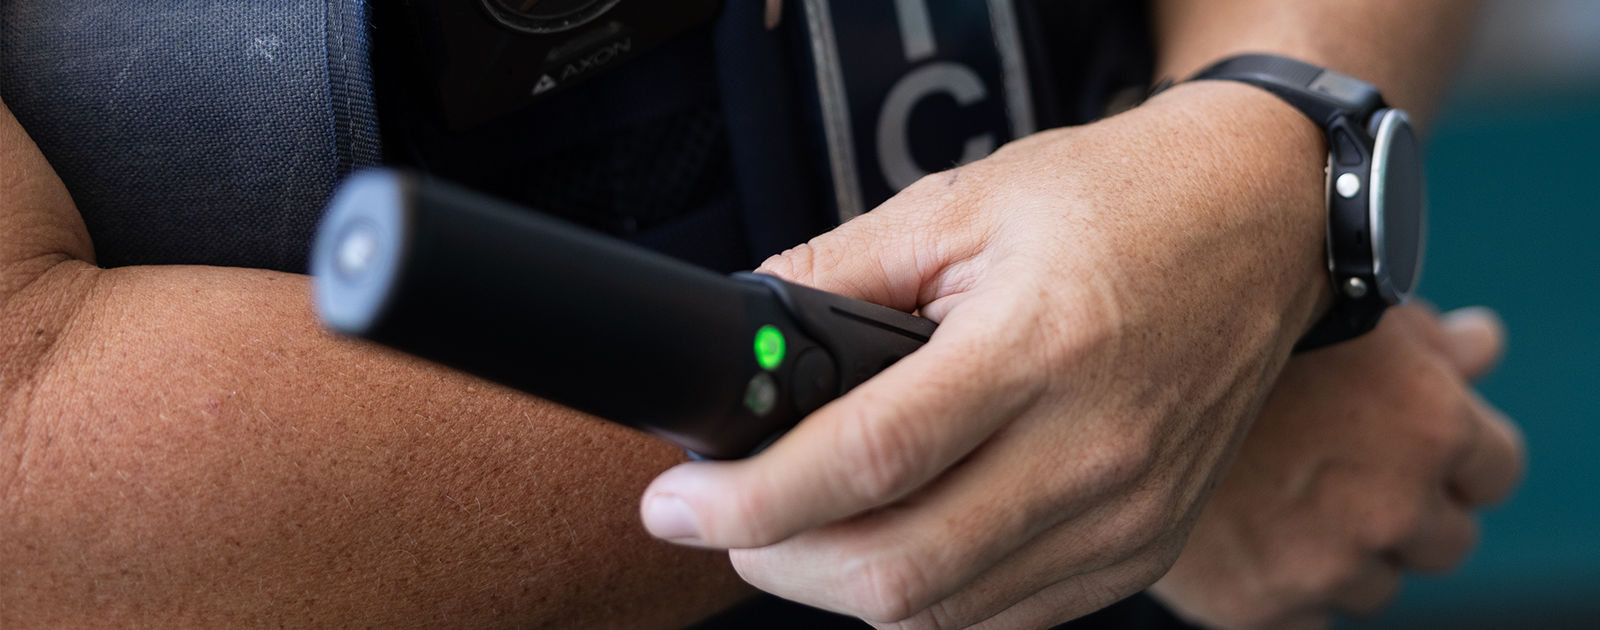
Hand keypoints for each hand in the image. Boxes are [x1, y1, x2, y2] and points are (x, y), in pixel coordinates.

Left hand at [639, 82, 1332, 627]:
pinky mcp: (1142, 549)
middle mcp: (1092, 450)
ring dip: (842, 585)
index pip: (870, 461)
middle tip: (727, 517)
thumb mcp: (966, 200)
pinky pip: (1005, 616)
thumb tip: (747, 331)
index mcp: (1038, 347)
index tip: (678, 504)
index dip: (752, 498)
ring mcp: (1126, 516)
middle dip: (776, 559)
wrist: (1261, 225)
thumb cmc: (1122, 202)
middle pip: (898, 571)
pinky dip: (926, 597)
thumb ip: (844, 269)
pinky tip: (894, 539)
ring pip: (944, 613)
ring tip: (799, 524)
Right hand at [1149, 305, 1524, 629]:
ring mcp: (1327, 563)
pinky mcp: (1260, 608)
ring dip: (1341, 555)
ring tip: (1277, 501)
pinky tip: (1246, 542)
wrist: (1092, 379)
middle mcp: (1392, 503)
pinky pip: (1305, 624)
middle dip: (1403, 512)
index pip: (1496, 470)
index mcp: (1432, 422)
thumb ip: (1421, 339)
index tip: (1408, 444)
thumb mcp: (1326, 306)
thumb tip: (1479, 345)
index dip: (1454, 457)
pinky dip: (1283, 593)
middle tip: (1337, 474)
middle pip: (1445, 540)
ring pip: (1373, 587)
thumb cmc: (1220, 320)